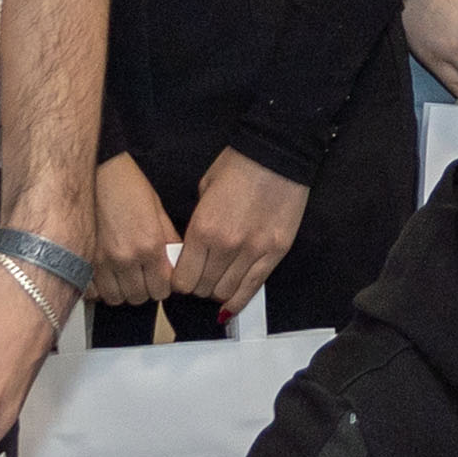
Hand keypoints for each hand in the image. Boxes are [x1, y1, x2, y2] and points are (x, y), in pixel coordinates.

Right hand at [88, 153, 184, 307]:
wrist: (97, 172)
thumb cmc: (127, 185)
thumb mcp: (158, 210)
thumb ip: (168, 241)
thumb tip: (174, 263)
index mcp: (149, 246)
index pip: (161, 290)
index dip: (162, 286)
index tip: (159, 280)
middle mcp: (125, 258)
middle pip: (138, 298)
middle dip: (142, 290)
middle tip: (141, 276)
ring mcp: (101, 261)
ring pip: (115, 298)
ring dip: (121, 291)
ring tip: (123, 276)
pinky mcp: (83, 260)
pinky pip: (91, 292)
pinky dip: (98, 289)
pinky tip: (104, 275)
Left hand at [173, 148, 309, 310]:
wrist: (277, 153)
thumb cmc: (239, 165)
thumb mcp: (204, 190)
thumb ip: (197, 224)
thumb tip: (192, 250)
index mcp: (203, 229)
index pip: (183, 279)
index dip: (180, 281)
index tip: (182, 276)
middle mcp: (226, 246)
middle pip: (203, 289)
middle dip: (198, 286)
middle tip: (200, 277)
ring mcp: (253, 251)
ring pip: (227, 292)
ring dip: (218, 291)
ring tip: (218, 282)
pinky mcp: (275, 252)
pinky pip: (253, 288)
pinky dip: (239, 300)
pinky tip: (232, 304)